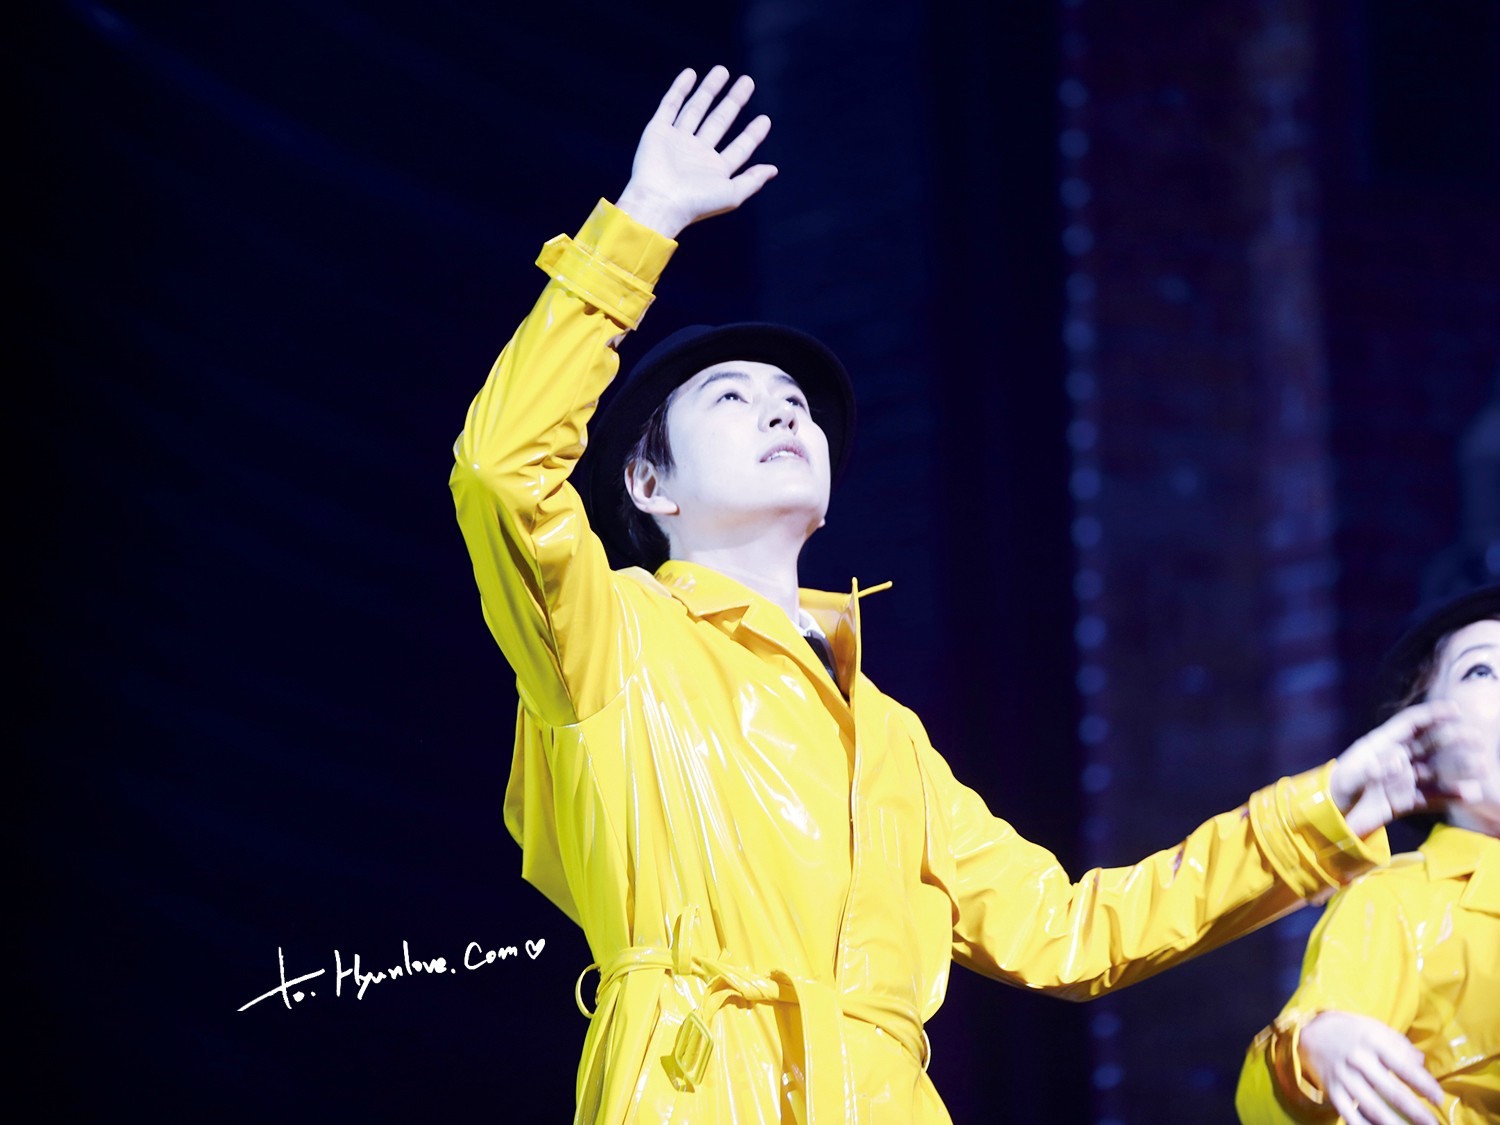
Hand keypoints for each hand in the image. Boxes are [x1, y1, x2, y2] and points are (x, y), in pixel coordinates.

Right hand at [616, 66, 776, 238]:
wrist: (659, 203)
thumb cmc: (696, 203)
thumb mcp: (732, 195)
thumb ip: (752, 181)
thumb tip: (774, 169)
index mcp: (714, 170)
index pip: (739, 147)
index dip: (752, 134)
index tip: (765, 119)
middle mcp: (696, 154)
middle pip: (719, 122)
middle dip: (733, 102)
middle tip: (748, 82)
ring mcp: (676, 142)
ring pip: (696, 110)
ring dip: (709, 90)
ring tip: (723, 71)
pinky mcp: (658, 132)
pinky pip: (669, 106)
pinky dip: (679, 90)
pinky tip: (691, 74)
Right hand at [1298, 1010, 1443, 1123]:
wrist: (1311, 1032)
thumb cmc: (1351, 1031)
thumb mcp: (1375, 1028)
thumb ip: (1399, 1044)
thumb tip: (1421, 1063)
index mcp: (1372, 1042)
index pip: (1403, 1066)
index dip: (1423, 1084)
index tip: (1438, 1099)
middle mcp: (1358, 1061)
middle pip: (1390, 1091)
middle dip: (1415, 1111)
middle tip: (1432, 1124)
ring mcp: (1344, 1077)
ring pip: (1371, 1107)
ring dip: (1393, 1123)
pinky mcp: (1332, 1091)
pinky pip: (1349, 1114)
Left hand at [1329, 701, 1482, 836]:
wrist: (1333, 819)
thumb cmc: (1336, 791)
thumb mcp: (1348, 780)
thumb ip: (1369, 772)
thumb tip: (1397, 763)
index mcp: (1379, 744)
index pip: (1410, 723)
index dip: (1432, 715)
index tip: (1456, 710)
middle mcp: (1396, 759)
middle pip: (1429, 744)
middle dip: (1453, 739)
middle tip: (1478, 738)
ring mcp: (1403, 779)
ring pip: (1436, 770)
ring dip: (1459, 767)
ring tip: (1483, 766)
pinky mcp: (1406, 800)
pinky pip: (1432, 796)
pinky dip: (1451, 795)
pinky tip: (1470, 794)